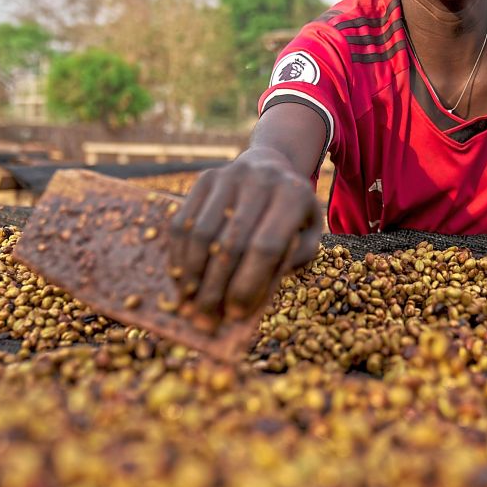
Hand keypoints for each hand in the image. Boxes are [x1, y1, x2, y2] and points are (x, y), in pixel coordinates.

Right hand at [169, 148, 322, 331]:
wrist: (271, 166)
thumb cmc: (291, 214)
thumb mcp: (307, 234)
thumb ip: (291, 262)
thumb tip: (254, 295)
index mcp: (294, 196)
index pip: (267, 247)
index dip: (249, 284)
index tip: (237, 314)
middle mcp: (261, 181)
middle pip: (232, 244)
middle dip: (216, 288)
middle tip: (206, 320)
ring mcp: (230, 176)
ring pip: (202, 233)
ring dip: (193, 275)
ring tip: (190, 304)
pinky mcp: (205, 179)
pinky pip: (184, 221)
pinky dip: (179, 255)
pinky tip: (181, 279)